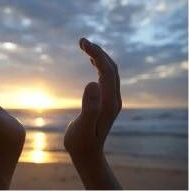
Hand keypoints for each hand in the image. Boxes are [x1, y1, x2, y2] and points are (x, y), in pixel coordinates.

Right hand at [64, 38, 121, 188]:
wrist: (88, 155)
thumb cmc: (81, 143)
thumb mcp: (82, 127)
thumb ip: (89, 107)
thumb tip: (92, 82)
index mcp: (109, 102)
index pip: (107, 71)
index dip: (97, 54)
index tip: (83, 42)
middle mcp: (113, 99)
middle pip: (111, 68)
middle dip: (98, 51)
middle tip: (82, 40)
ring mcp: (111, 100)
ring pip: (110, 71)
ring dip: (100, 56)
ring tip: (85, 46)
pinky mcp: (106, 101)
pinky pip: (106, 77)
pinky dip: (100, 65)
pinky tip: (92, 61)